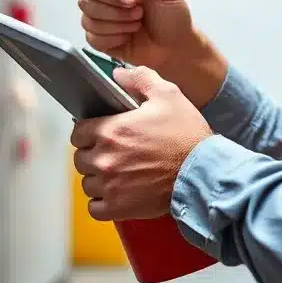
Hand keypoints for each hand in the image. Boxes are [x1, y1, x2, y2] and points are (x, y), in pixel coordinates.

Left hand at [71, 66, 212, 221]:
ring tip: (116, 172)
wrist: (203, 172)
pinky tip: (116, 193)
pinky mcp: (118, 208)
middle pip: (80, 158)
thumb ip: (140, 78)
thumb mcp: (168, 94)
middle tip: (111, 152)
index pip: (78, 132)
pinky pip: (94, 208)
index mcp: (111, 130)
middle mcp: (105, 159)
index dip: (88, 130)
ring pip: (87, 182)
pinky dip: (102, 202)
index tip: (100, 132)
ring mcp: (110, 186)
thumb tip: (119, 74)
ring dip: (97, 178)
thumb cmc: (186, 134)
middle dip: (92, 153)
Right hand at [77, 0, 190, 70]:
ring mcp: (99, 12)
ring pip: (87, 9)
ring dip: (116, 18)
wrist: (174, 47)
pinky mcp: (97, 34)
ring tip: (137, 20)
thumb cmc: (172, 15)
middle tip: (133, 2)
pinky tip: (128, 35)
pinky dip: (113, 36)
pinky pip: (91, 33)